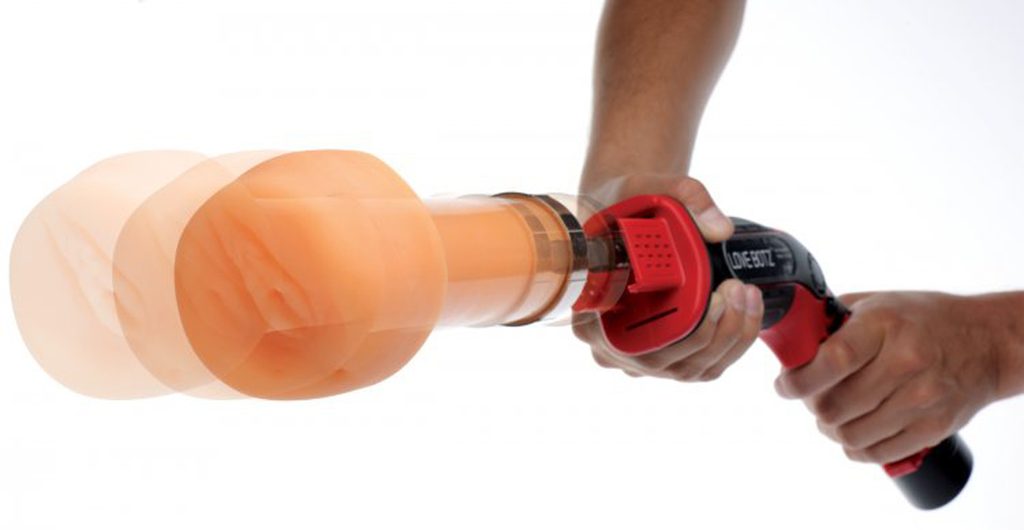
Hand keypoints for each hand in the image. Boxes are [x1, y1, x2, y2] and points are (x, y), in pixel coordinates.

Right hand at [573, 174, 763, 381]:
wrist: (622, 217)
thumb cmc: (623, 207)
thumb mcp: (644, 186)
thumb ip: (684, 195)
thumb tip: (720, 229)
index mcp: (590, 315)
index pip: (630, 344)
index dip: (678, 333)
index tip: (712, 301)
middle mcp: (610, 348)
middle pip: (668, 362)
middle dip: (716, 331)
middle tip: (736, 288)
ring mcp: (639, 359)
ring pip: (692, 369)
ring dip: (731, 336)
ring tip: (747, 292)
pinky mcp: (666, 359)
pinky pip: (704, 365)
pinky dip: (733, 342)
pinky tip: (747, 309)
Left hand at [775, 291, 1003, 463]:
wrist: (986, 343)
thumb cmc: (923, 319)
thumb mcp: (878, 304)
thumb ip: (833, 321)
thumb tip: (790, 341)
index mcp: (885, 327)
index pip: (833, 360)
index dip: (798, 380)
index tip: (785, 384)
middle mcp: (905, 363)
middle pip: (835, 406)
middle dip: (811, 404)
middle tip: (810, 396)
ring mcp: (921, 399)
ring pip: (850, 434)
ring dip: (830, 427)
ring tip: (833, 412)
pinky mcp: (933, 428)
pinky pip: (876, 452)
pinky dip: (855, 446)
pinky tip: (856, 428)